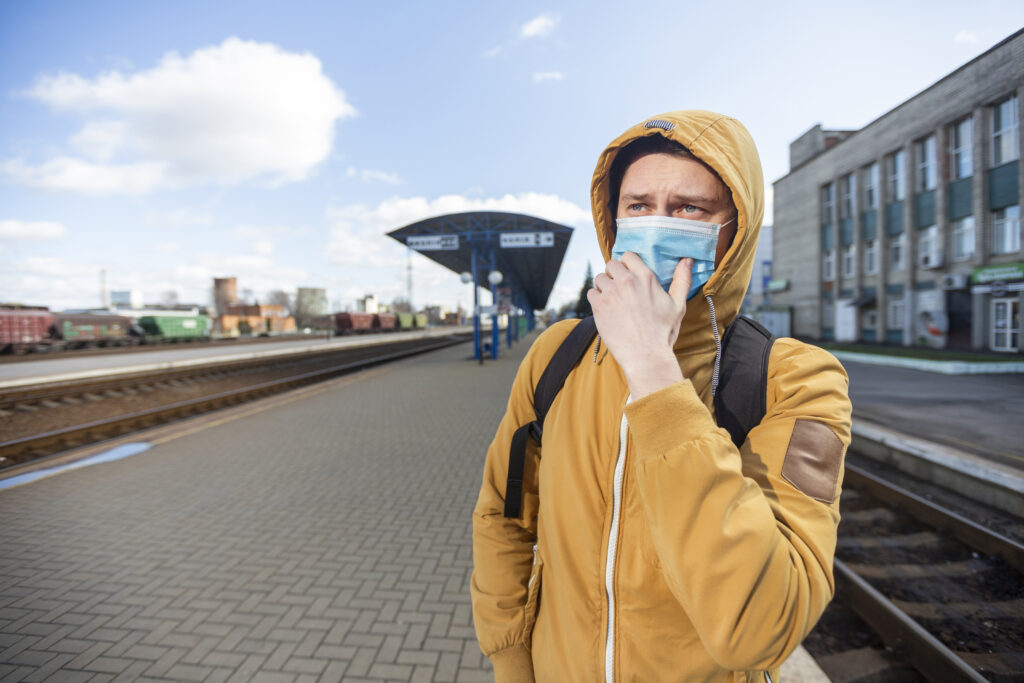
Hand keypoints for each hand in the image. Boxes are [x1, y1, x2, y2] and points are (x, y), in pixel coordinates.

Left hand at [586, 253, 693, 398]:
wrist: (646, 355)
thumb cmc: (663, 332)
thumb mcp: (678, 304)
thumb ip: (682, 280)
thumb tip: (687, 260)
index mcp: (645, 277)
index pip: (628, 256)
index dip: (627, 264)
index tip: (628, 275)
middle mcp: (626, 281)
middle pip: (611, 265)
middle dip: (614, 274)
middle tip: (620, 289)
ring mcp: (611, 293)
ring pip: (599, 278)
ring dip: (604, 287)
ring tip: (613, 301)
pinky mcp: (599, 306)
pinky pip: (591, 293)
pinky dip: (596, 299)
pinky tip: (606, 310)